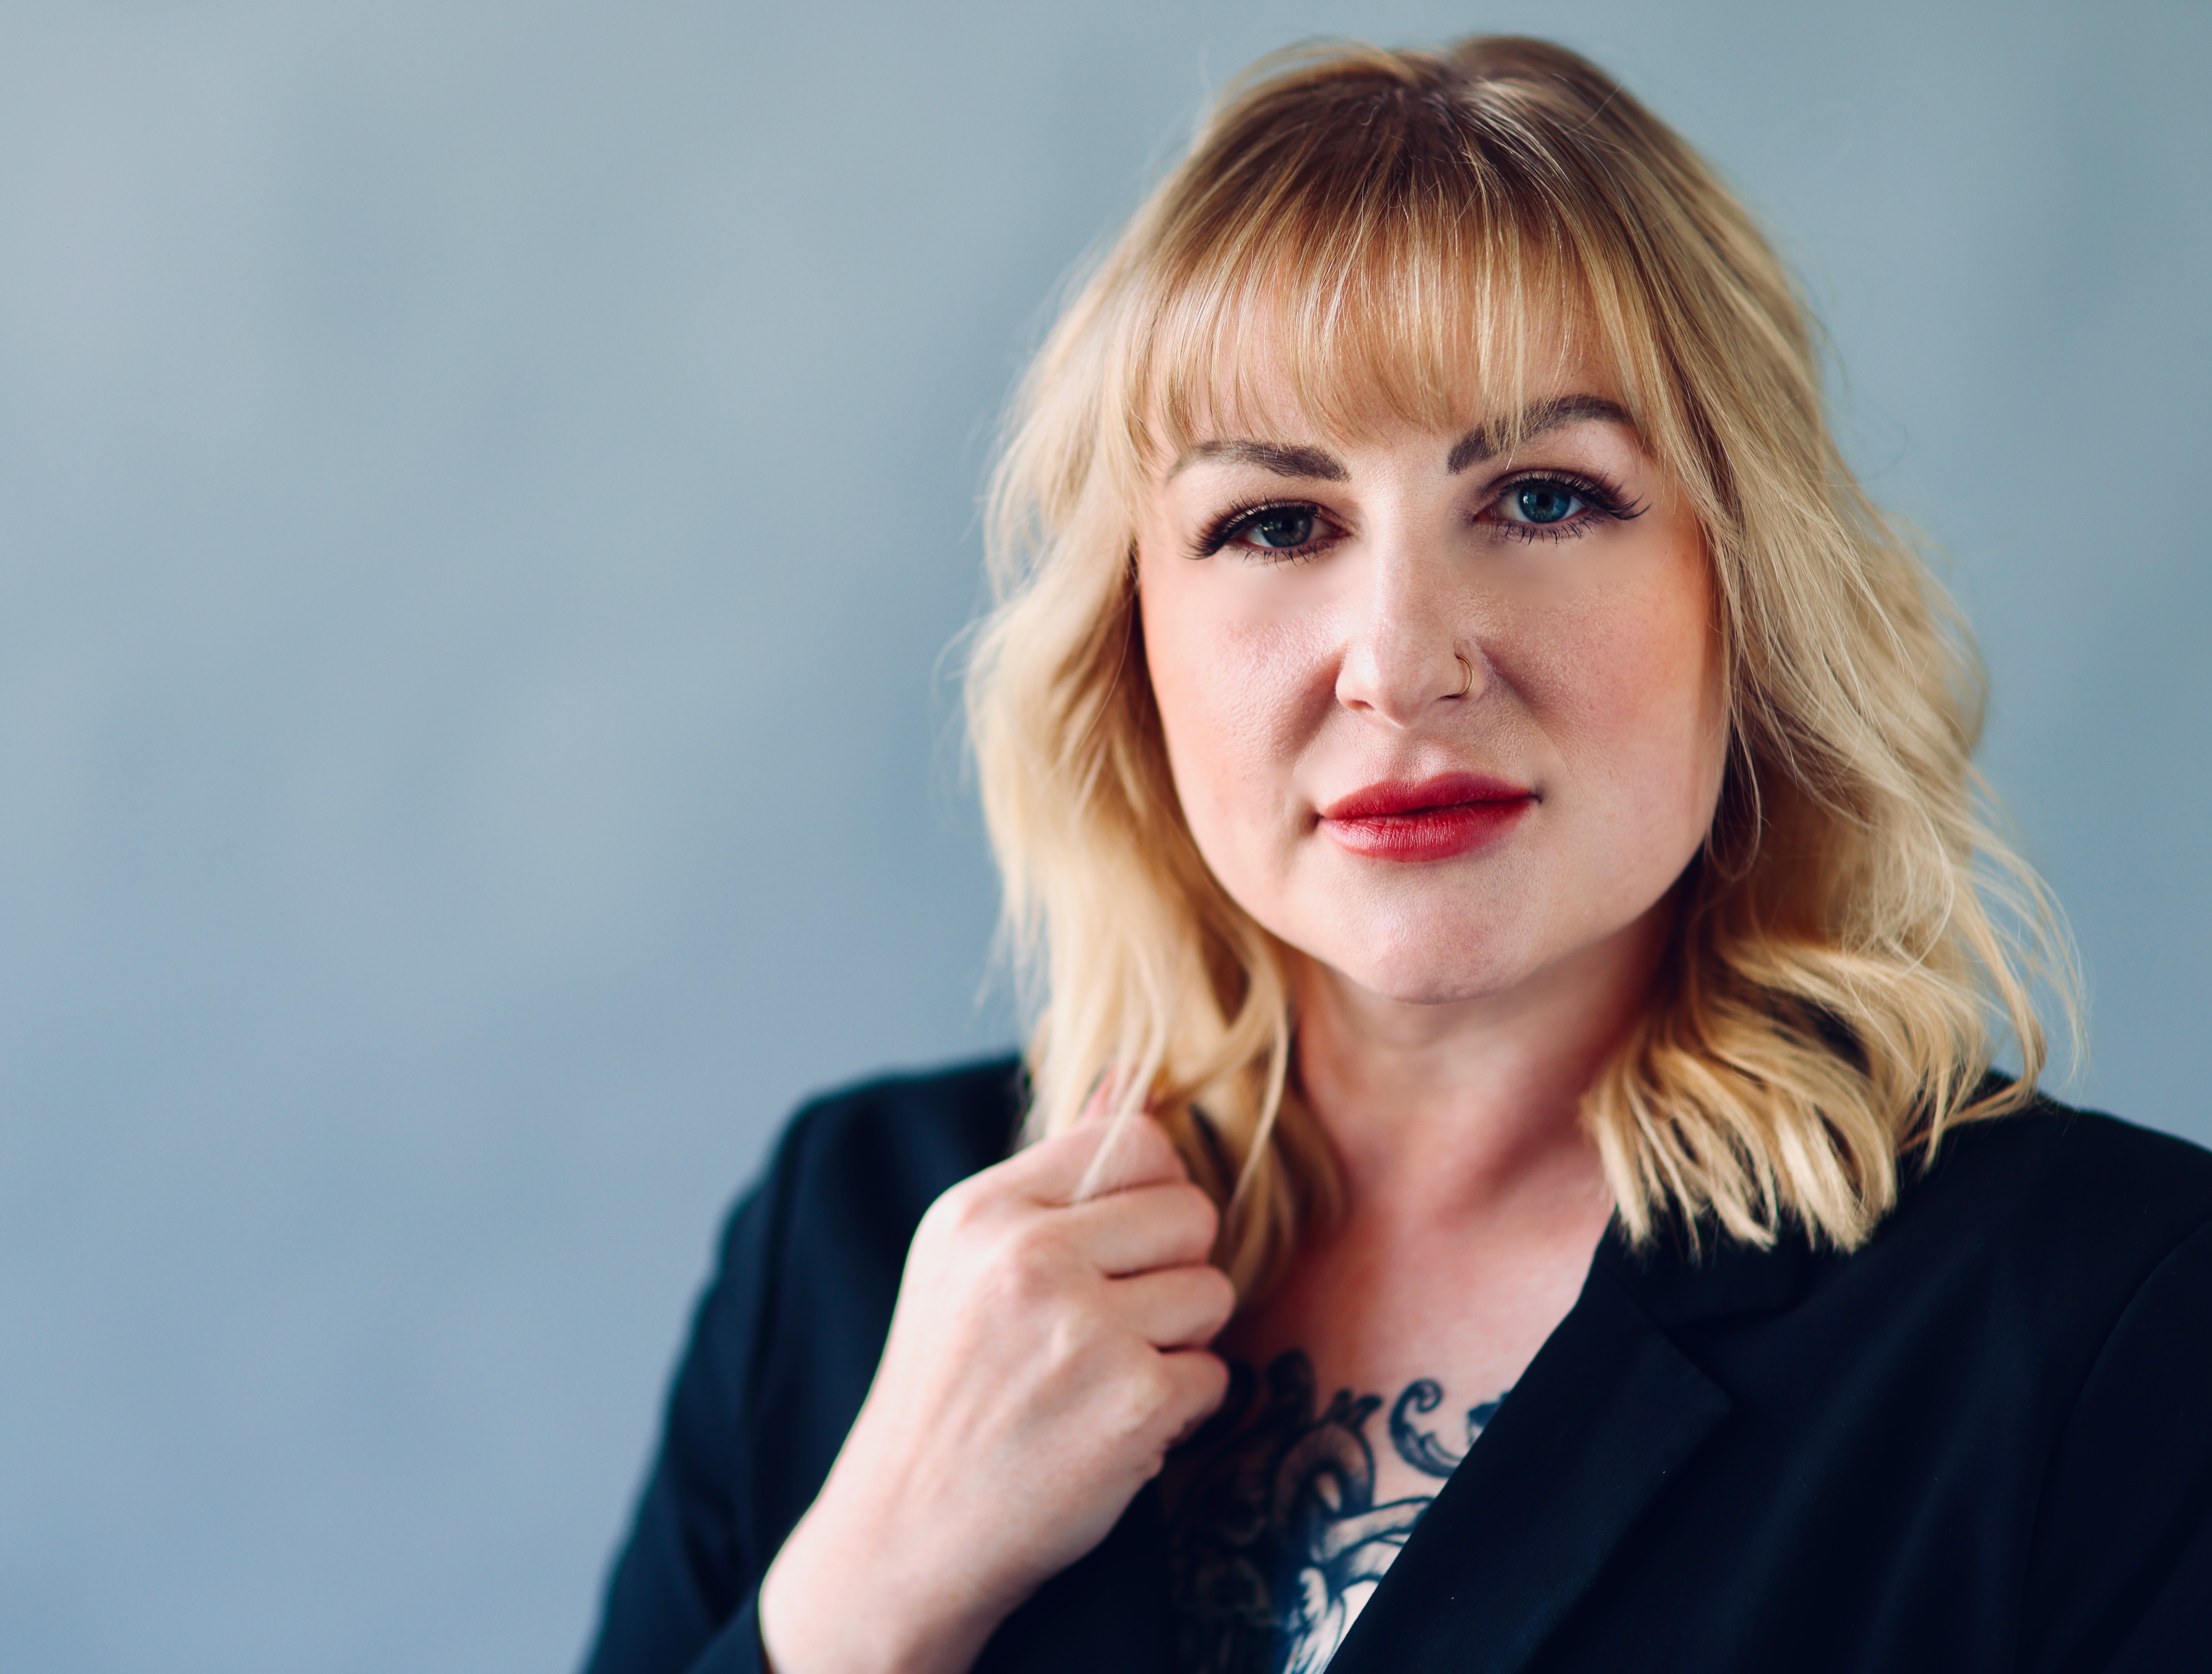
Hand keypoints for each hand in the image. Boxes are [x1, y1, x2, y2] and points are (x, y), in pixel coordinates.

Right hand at [757, 1111, 1234, 1673]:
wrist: (907, 1532)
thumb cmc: (951, 1388)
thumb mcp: (971, 1259)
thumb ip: (1060, 1167)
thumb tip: (1131, 1072)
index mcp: (985, 1209)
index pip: (1138, 1143)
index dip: (1146, 1198)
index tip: (1111, 1250)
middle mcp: (1028, 1257)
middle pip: (1190, 1212)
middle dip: (1169, 1271)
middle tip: (1108, 1326)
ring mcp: (1082, 1332)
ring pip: (1212, 1294)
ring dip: (1178, 1343)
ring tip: (1103, 1378)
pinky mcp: (1133, 1407)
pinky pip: (1214, 1377)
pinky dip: (1179, 1413)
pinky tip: (1112, 1431)